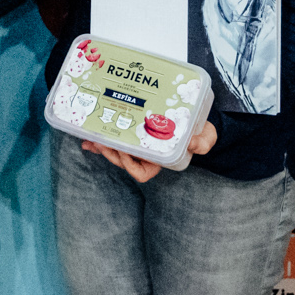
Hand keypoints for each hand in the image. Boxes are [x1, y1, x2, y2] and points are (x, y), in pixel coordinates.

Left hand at [83, 121, 217, 182]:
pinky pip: (116, 140)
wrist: (197, 122)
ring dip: (102, 147)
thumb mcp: (205, 139)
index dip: (129, 165)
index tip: (125, 151)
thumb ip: (201, 142)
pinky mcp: (134, 135)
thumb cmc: (201, 135)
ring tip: (90, 139)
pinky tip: (89, 135)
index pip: (141, 172)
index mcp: (160, 162)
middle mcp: (147, 157)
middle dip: (110, 154)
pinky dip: (103, 139)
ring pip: (116, 152)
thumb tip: (193, 143)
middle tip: (100, 142)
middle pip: (123, 162)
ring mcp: (139, 147)